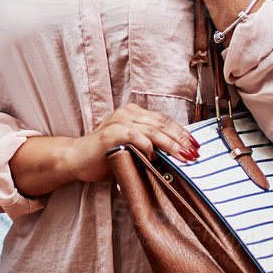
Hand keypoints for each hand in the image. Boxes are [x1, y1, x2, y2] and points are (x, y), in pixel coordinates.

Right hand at [8, 105, 198, 196]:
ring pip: (153, 130)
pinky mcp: (111, 133)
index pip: (164, 121)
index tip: (195, 146)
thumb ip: (149, 146)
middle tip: (194, 154)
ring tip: (183, 157)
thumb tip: (177, 156)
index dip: (182, 133)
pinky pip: (135, 137)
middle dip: (181, 140)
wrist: (77, 159)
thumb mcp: (131, 148)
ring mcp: (119, 122)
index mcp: (134, 113)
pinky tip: (155, 157)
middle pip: (162, 124)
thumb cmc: (105, 155)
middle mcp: (127, 113)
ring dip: (171, 145)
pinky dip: (147, 146)